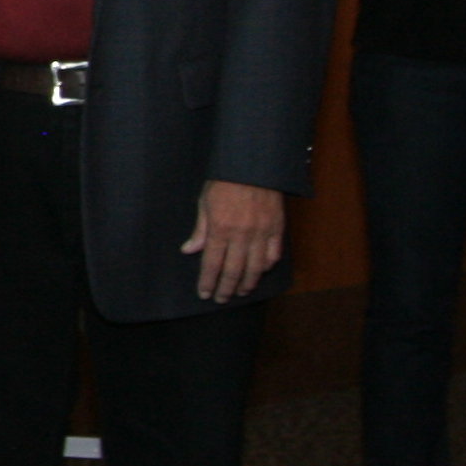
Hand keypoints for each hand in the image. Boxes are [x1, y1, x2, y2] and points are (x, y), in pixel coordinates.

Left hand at [182, 179, 285, 303]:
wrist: (253, 166)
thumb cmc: (225, 181)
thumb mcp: (205, 202)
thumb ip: (200, 229)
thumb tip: (189, 250)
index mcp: (220, 228)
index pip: (212, 263)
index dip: (208, 281)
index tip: (204, 293)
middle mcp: (241, 234)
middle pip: (233, 270)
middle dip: (226, 288)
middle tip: (221, 299)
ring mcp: (261, 233)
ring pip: (255, 268)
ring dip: (247, 283)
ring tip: (240, 291)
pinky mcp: (277, 228)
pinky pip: (273, 255)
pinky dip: (266, 267)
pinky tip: (260, 272)